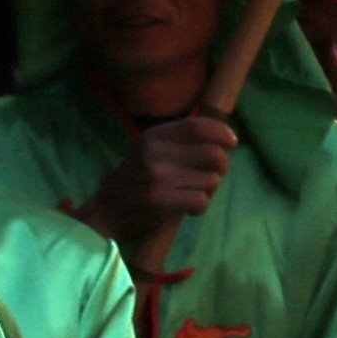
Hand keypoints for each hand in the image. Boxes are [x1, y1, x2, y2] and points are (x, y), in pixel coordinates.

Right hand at [85, 113, 236, 248]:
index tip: (232, 142)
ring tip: (193, 194)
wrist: (104, 211)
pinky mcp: (159, 199)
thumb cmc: (135, 180)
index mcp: (154, 136)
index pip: (198, 126)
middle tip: (212, 177)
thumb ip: (179, 142)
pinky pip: (201, 201)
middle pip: (214, 154)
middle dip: (221, 168)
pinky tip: (187, 208)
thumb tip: (222, 139)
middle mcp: (156, 152)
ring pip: (211, 180)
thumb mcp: (150, 151)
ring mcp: (157, 176)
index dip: (221, 132)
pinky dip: (199, 208)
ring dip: (209, 191)